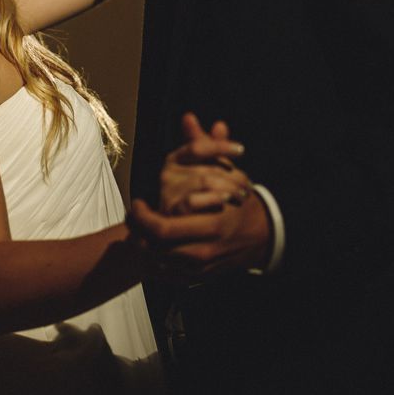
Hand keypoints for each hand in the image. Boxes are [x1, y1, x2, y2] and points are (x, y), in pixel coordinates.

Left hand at [132, 120, 275, 279]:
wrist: (262, 235)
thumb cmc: (239, 197)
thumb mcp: (224, 170)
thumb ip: (204, 146)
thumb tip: (188, 117)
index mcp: (212, 223)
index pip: (163, 229)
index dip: (142, 219)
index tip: (138, 203)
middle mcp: (206, 249)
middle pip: (157, 250)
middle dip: (137, 235)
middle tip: (131, 218)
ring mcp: (203, 267)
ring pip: (160, 265)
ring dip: (144, 249)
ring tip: (136, 231)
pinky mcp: (200, 278)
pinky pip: (169, 276)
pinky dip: (156, 264)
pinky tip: (150, 248)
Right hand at [155, 116, 247, 217]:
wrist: (186, 232)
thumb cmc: (199, 197)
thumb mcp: (208, 170)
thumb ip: (213, 148)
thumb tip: (220, 124)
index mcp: (176, 159)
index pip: (198, 146)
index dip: (220, 146)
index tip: (241, 150)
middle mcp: (167, 173)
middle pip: (207, 168)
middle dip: (233, 177)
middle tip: (248, 187)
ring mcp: (167, 193)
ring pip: (204, 182)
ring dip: (228, 189)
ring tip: (241, 196)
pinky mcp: (169, 212)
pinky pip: (193, 201)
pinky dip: (211, 200)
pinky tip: (224, 201)